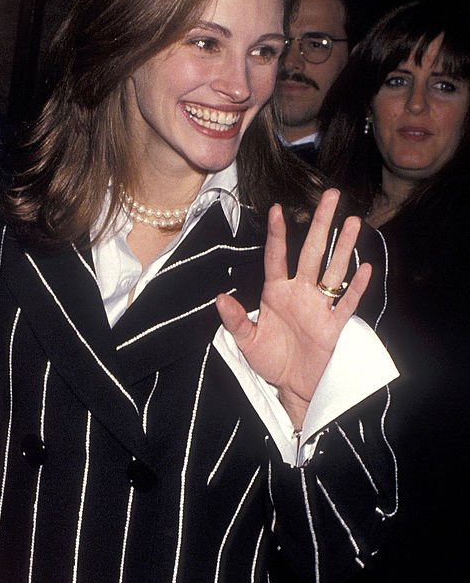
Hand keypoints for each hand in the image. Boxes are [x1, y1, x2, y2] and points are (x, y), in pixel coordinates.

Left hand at [215, 188, 371, 426]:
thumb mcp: (246, 341)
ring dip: (343, 247)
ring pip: (333, 270)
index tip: (277, 209)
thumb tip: (219, 298)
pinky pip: (346, 303)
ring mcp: (319, 307)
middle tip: (332, 195)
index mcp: (276, 292)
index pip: (277, 257)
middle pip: (312, 252)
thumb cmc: (269, 360)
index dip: (277, 234)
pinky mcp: (333, 326)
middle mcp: (299, 292)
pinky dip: (356, 287)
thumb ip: (235, 320)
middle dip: (321, 223)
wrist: (291, 387)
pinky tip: (364, 267)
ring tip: (353, 220)